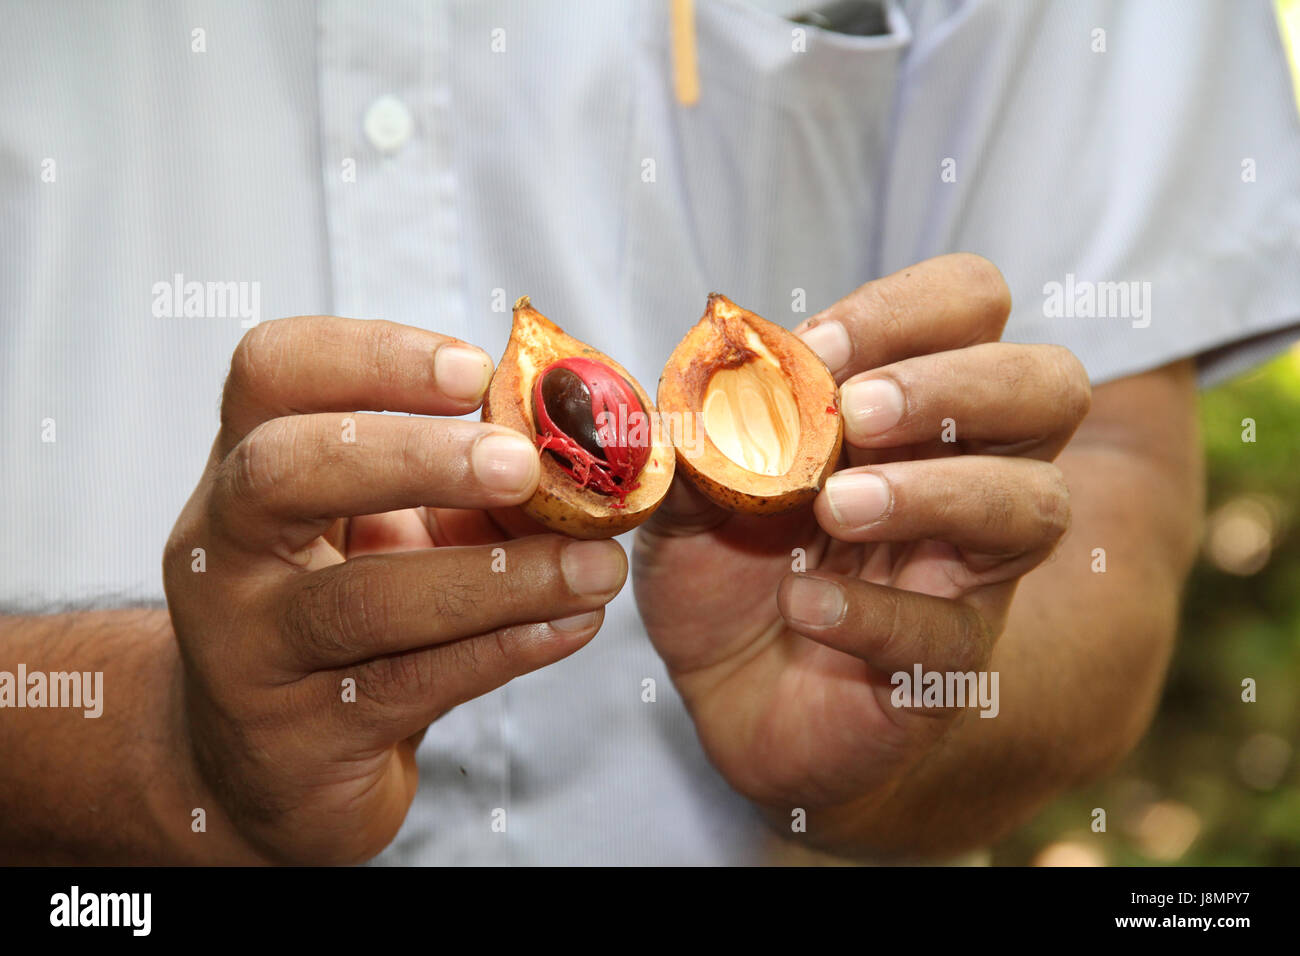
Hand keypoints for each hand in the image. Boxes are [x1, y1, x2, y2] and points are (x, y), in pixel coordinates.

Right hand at [163, 317, 627, 862]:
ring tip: (594, 568)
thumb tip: (578, 453)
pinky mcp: (295, 739)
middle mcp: (222, 551)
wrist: (270, 773)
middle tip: (522, 464)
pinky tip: (571, 624)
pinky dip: (504, 648)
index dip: (370, 354)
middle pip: (284, 470)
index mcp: (245, 468)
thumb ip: (460, 487)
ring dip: (498, 576)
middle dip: (414, 456)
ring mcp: (246, 650)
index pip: (272, 372)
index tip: (475, 370)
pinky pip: (410, 684)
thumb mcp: (386, 535)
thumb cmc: (341, 625)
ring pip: (362, 601)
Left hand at [633, 254, 1090, 840]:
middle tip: (859, 414)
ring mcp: (968, 572)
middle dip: (958, 384)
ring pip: (1036, 506)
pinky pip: (951, 635)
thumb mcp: (692, 485)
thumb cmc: (725, 569)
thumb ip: (704, 429)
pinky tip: (804, 607)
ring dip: (936, 492)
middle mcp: (964, 472)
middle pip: (1050, 386)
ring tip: (836, 507)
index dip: (906, 310)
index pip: (969, 305)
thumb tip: (713, 367)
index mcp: (909, 405)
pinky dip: (874, 614)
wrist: (721, 695)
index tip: (815, 350)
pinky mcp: (946, 665)